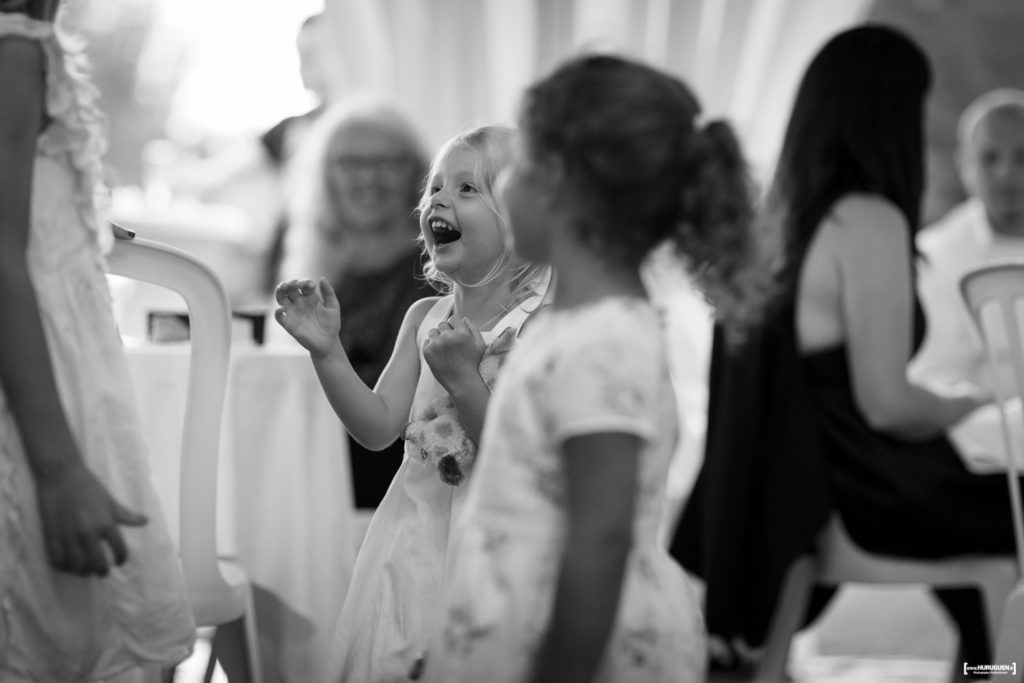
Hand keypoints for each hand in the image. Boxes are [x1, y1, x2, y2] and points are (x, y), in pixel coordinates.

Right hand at [35, 461, 147, 575]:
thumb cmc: (88, 487)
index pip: (119, 550)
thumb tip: (146, 521)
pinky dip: (64, 567)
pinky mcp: (51, 537)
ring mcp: (68, 536)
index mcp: (106, 524)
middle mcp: (88, 533)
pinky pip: (58, 561)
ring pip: (77, 566)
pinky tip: (69, 564)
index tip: (119, 562)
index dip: (121, 559)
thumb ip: (126, 516)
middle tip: (102, 571)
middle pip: (97, 563)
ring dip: (83, 571)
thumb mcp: (110, 501)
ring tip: (86, 569)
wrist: (61, 476)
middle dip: (102, 571)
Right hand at [274, 277, 341, 357]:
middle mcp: (299, 303)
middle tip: (293, 283)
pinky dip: (278, 312)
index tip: (311, 285)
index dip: (305, 282)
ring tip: (282, 287)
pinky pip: (279, 317)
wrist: (328, 343)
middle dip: (289, 283)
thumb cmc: (331, 324)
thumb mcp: (333, 307)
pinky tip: (282, 309)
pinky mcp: (289, 324)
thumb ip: (329, 293)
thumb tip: (322, 278)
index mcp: (310, 297)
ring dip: (279, 292)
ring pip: (281, 299)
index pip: (303, 285)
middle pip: (289, 289)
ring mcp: (293, 312)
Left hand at [423, 317, 486, 392]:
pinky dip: (430, 347)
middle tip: (449, 344)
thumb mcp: (480, 345)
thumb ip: (473, 329)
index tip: (455, 334)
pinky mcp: (428, 352)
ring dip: (437, 338)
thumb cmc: (474, 364)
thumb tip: (464, 319)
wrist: (463, 382)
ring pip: (432, 332)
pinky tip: (438, 355)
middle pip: (442, 324)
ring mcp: (437, 344)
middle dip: (445, 332)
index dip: (454, 326)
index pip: (453, 318)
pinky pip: (426, 342)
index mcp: (462, 332)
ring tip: (443, 349)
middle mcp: (448, 336)